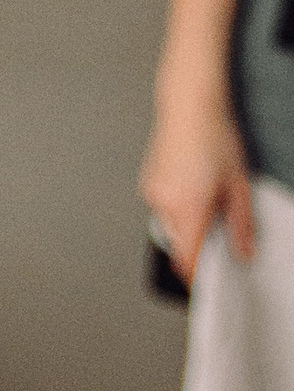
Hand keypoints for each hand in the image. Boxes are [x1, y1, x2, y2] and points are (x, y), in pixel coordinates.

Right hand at [141, 85, 254, 280]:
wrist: (189, 106)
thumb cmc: (213, 138)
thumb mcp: (238, 184)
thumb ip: (241, 224)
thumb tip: (243, 252)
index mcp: (189, 207)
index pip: (186, 258)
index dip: (193, 275)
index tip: (202, 283)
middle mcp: (165, 204)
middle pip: (178, 243)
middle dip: (196, 241)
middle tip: (216, 225)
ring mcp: (153, 193)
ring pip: (170, 225)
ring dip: (186, 222)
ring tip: (204, 196)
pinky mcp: (148, 184)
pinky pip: (162, 208)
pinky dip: (176, 206)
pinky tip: (190, 184)